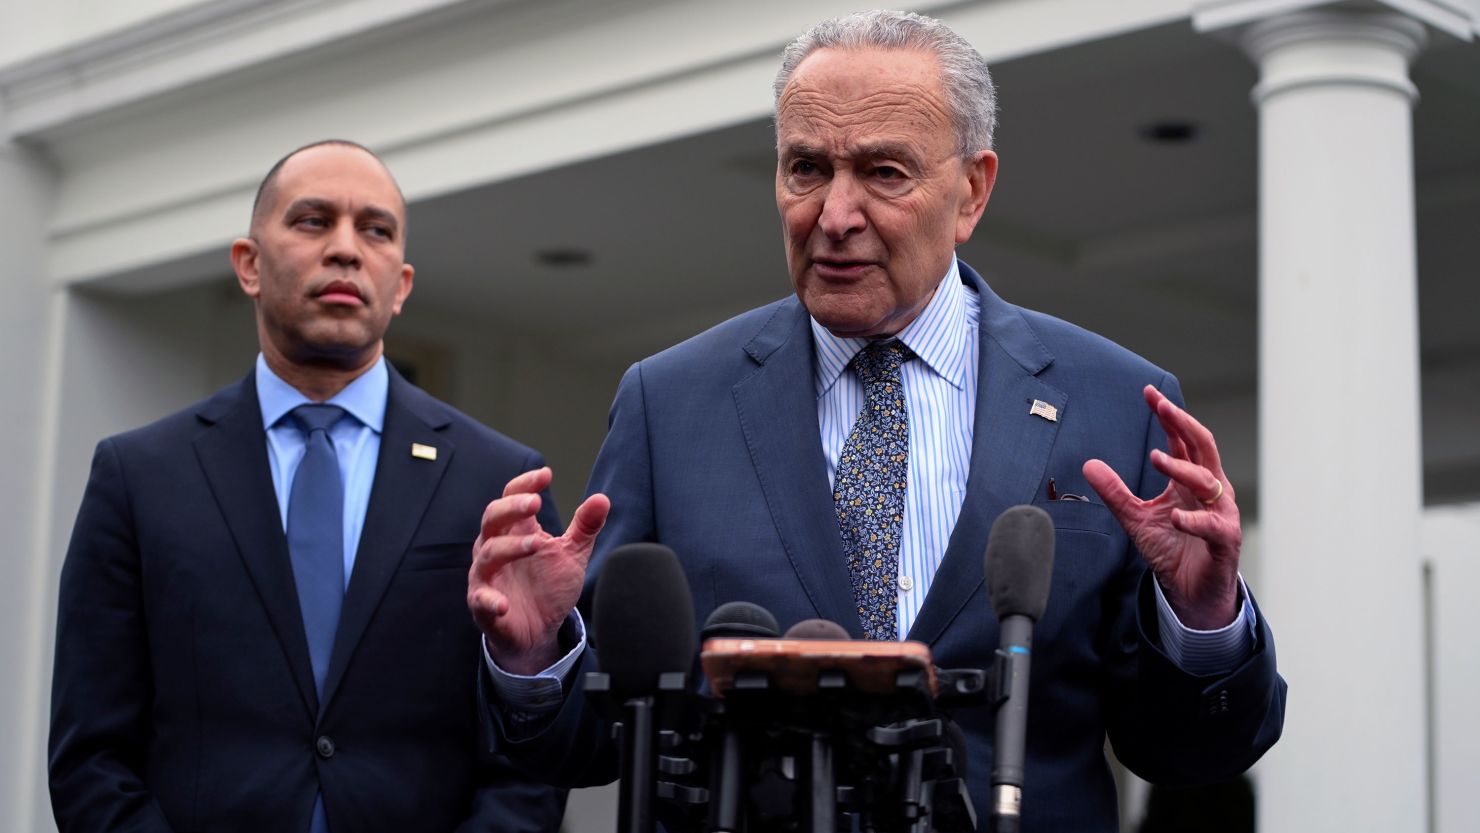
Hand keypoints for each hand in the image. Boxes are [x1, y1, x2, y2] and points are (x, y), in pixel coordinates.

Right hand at [468, 467, 609, 674]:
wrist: (538, 630)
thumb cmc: (549, 586)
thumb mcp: (572, 554)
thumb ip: (585, 527)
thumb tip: (602, 498)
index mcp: (516, 531)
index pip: (512, 497)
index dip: (525, 484)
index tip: (546, 475)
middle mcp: (495, 547)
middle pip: (492, 518)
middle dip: (512, 507)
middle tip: (535, 502)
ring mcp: (486, 575)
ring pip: (489, 554)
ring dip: (511, 547)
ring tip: (537, 544)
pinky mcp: (483, 604)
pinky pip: (481, 599)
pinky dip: (490, 601)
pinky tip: (503, 604)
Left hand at [1083, 385, 1240, 628]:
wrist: (1191, 592)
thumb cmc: (1172, 550)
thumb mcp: (1135, 518)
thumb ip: (1115, 492)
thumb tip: (1089, 464)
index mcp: (1190, 481)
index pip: (1183, 441)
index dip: (1168, 417)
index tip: (1149, 394)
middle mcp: (1210, 491)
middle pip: (1203, 448)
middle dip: (1184, 424)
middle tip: (1163, 406)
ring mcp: (1220, 513)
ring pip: (1208, 482)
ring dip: (1182, 469)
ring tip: (1156, 458)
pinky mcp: (1224, 540)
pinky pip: (1213, 525)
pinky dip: (1194, 519)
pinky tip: (1175, 516)